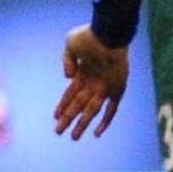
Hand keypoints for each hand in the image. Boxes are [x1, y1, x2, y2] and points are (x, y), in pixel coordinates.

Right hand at [53, 25, 128, 139]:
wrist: (109, 34)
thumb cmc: (90, 36)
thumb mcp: (70, 44)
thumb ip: (66, 60)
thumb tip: (68, 79)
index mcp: (82, 73)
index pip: (70, 94)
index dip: (62, 105)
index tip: (55, 117)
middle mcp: (92, 83)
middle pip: (78, 105)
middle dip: (68, 119)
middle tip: (58, 132)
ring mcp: (105, 87)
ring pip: (91, 111)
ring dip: (82, 123)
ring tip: (73, 137)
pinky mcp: (117, 90)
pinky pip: (111, 109)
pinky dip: (105, 121)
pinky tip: (97, 132)